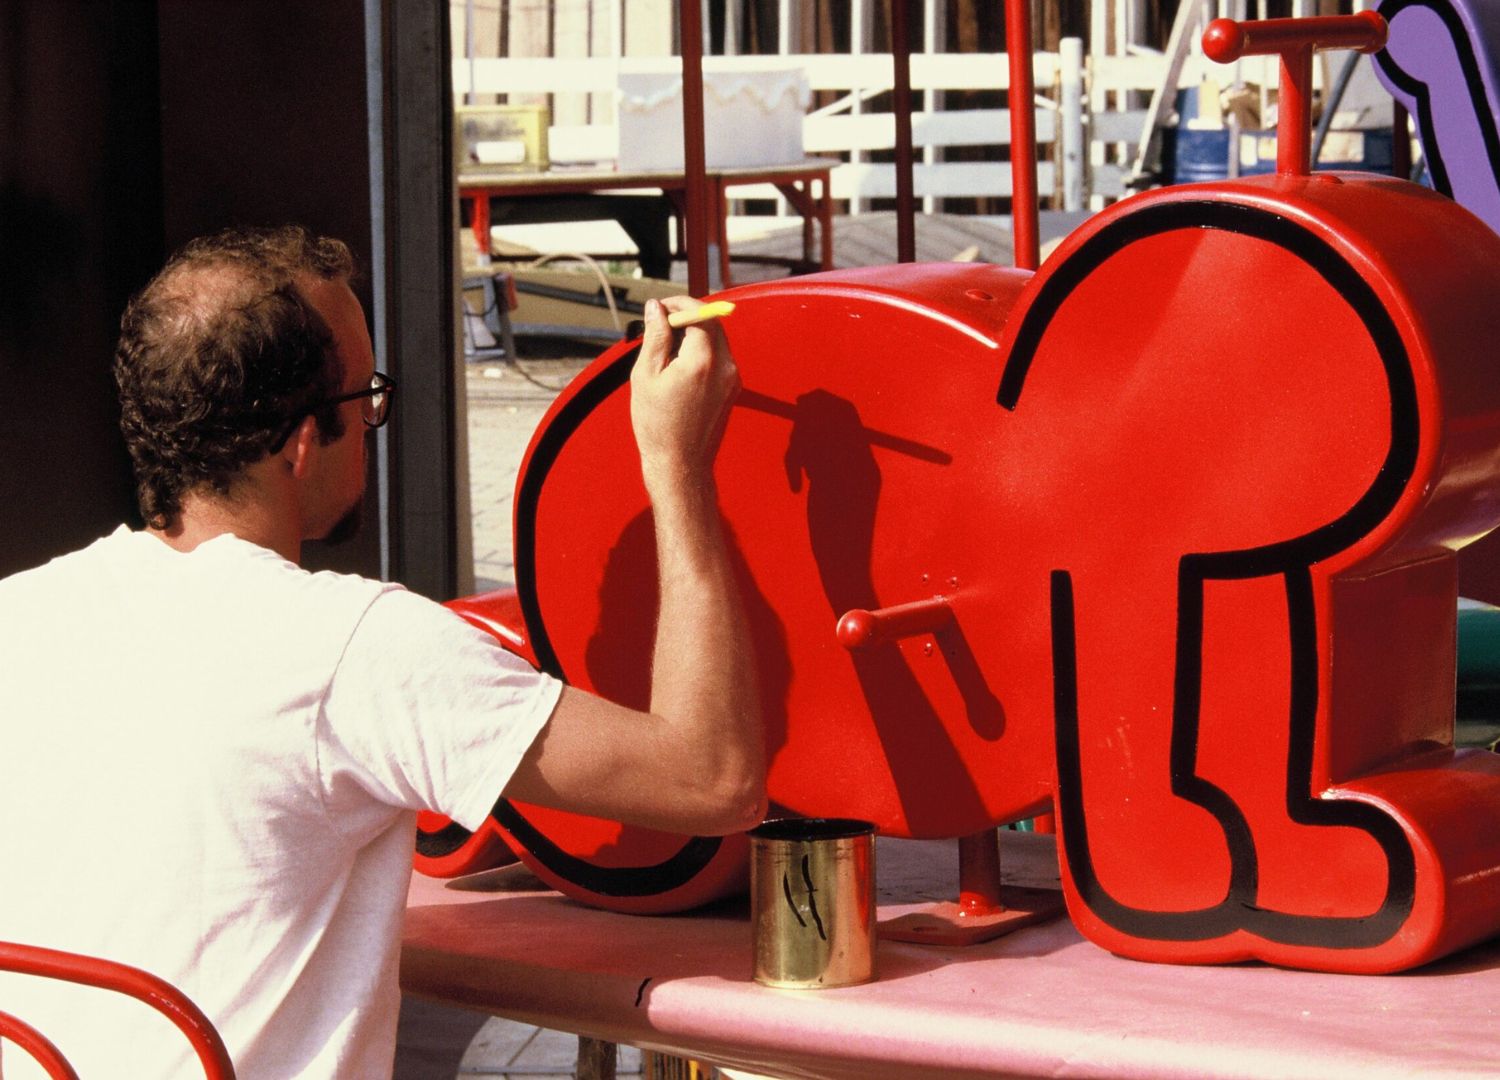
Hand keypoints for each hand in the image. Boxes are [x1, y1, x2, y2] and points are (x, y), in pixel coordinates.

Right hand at [630, 297, 740, 496]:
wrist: (680, 464)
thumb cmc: (658, 424)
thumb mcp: (646, 376)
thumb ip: (655, 337)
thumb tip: (657, 309)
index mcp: (703, 362)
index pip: (700, 314)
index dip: (679, 304)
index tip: (660, 307)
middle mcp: (725, 367)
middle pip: (713, 323)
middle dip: (688, 315)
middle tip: (661, 322)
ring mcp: (733, 379)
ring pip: (717, 339)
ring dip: (694, 333)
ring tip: (665, 347)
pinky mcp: (733, 389)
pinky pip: (719, 358)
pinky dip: (701, 351)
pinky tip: (679, 366)